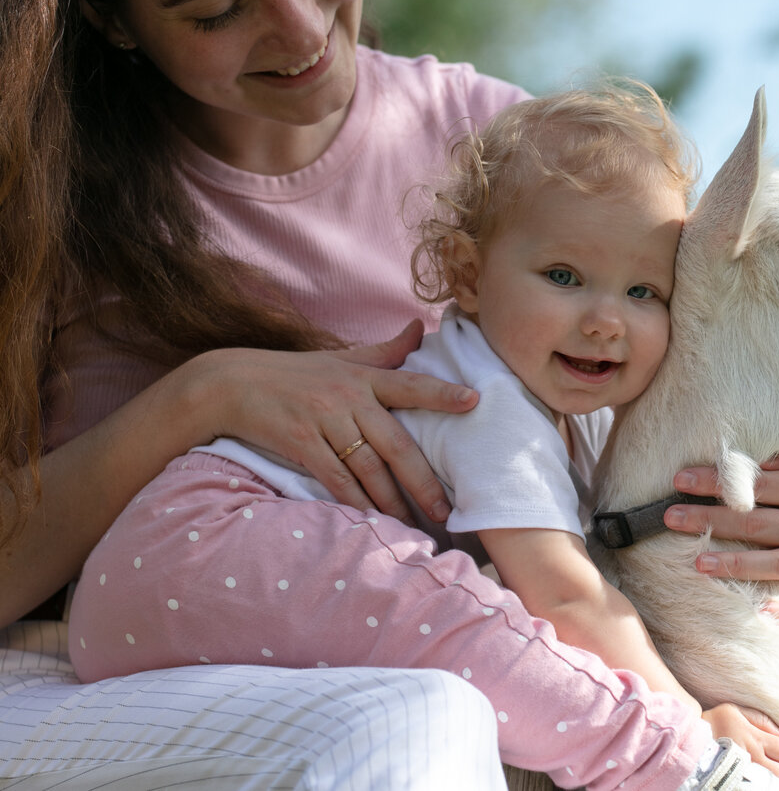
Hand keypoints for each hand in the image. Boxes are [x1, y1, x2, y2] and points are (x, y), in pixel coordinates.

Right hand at [198, 320, 476, 522]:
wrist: (231, 384)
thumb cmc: (294, 373)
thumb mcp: (342, 357)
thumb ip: (385, 350)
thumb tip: (420, 326)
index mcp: (363, 376)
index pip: (410, 384)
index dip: (442, 393)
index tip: (474, 401)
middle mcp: (348, 397)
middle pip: (395, 442)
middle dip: (423, 479)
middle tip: (446, 509)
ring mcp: (324, 421)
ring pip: (368, 467)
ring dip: (392, 501)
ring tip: (415, 525)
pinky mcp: (301, 444)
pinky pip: (335, 479)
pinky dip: (355, 502)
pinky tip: (371, 521)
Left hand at [665, 443, 778, 623]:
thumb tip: (755, 460)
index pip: (760, 485)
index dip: (718, 482)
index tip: (680, 480)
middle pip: (760, 524)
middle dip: (711, 520)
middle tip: (671, 517)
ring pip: (777, 563)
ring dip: (736, 564)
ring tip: (698, 562)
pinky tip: (760, 611)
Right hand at [701, 703, 778, 785]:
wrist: (687, 739)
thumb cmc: (711, 721)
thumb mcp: (735, 711)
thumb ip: (761, 721)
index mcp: (754, 738)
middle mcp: (751, 756)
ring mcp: (743, 771)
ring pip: (772, 782)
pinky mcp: (734, 780)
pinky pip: (756, 787)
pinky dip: (768, 789)